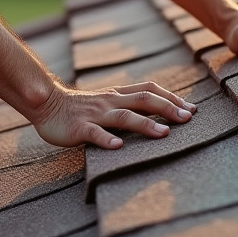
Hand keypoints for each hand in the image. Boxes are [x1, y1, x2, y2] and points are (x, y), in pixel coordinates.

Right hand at [30, 82, 196, 149]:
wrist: (46, 103)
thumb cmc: (80, 107)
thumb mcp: (107, 100)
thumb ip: (127, 104)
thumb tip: (158, 112)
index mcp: (118, 94)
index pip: (149, 90)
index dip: (171, 97)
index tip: (191, 108)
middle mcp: (110, 101)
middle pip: (143, 100)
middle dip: (168, 108)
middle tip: (189, 118)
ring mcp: (95, 114)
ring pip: (124, 117)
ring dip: (145, 124)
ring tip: (164, 133)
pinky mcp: (79, 128)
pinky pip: (94, 133)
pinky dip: (107, 139)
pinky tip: (118, 147)